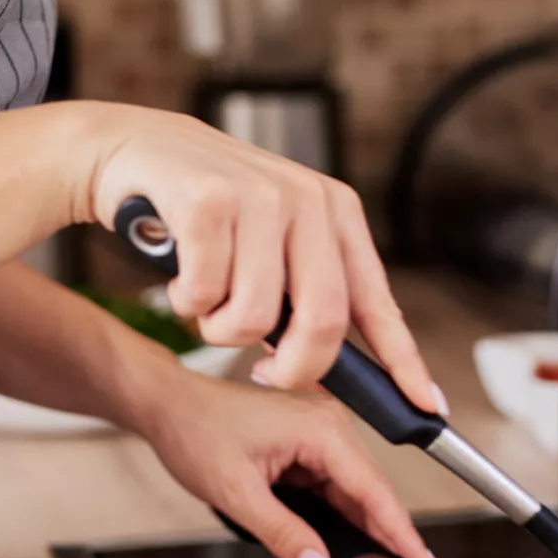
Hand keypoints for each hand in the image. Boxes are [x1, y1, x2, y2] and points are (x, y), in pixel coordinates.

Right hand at [52, 100, 442, 414]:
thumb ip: (308, 290)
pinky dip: (187, 302)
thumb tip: (338, 370)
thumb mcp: (275, 240)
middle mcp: (307, 199)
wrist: (131, 150)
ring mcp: (260, 196)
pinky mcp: (208, 201)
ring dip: (220, 328)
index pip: (377, 300)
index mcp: (336, 211)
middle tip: (267, 374)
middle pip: (323, 321)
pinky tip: (180, 272)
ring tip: (207, 295)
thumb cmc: (206, 212)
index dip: (403, 360)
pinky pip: (205, 296)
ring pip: (254, 319)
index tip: (427, 408)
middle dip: (294, 368)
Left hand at [132, 372, 438, 557]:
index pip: (374, 489)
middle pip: (369, 494)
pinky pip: (331, 492)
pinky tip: (333, 554)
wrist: (169, 405)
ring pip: (352, 496)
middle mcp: (330, 427)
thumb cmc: (196, 431)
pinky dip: (334, 523)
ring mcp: (320, 437)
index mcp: (321, 429)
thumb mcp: (236, 492)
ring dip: (357, 535)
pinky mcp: (307, 449)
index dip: (400, 531)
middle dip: (383, 540)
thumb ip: (282, 534)